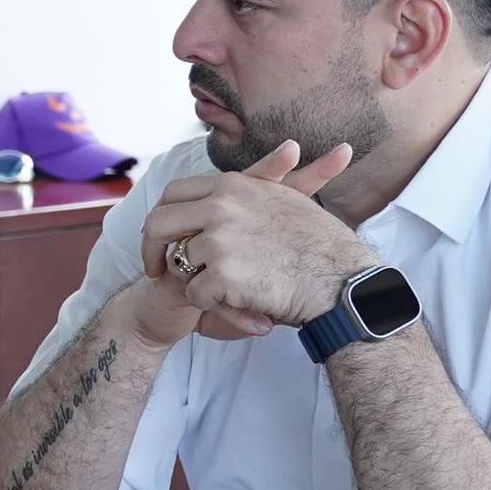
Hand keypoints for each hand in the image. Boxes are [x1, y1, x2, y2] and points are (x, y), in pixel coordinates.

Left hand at [141, 141, 363, 337]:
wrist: (340, 278)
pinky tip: (238, 302)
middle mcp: (219, 206)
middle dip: (150, 248)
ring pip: (179, 263)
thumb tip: (224, 192)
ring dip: (196, 280)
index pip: (174, 193)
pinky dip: (211, 304)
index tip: (164, 236)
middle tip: (155, 269)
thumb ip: (249, 189)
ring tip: (226, 289)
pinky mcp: (222, 273)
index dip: (163, 215)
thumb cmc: (317, 244)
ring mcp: (219, 240)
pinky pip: (195, 293)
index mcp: (231, 185)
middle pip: (158, 224)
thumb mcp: (282, 199)